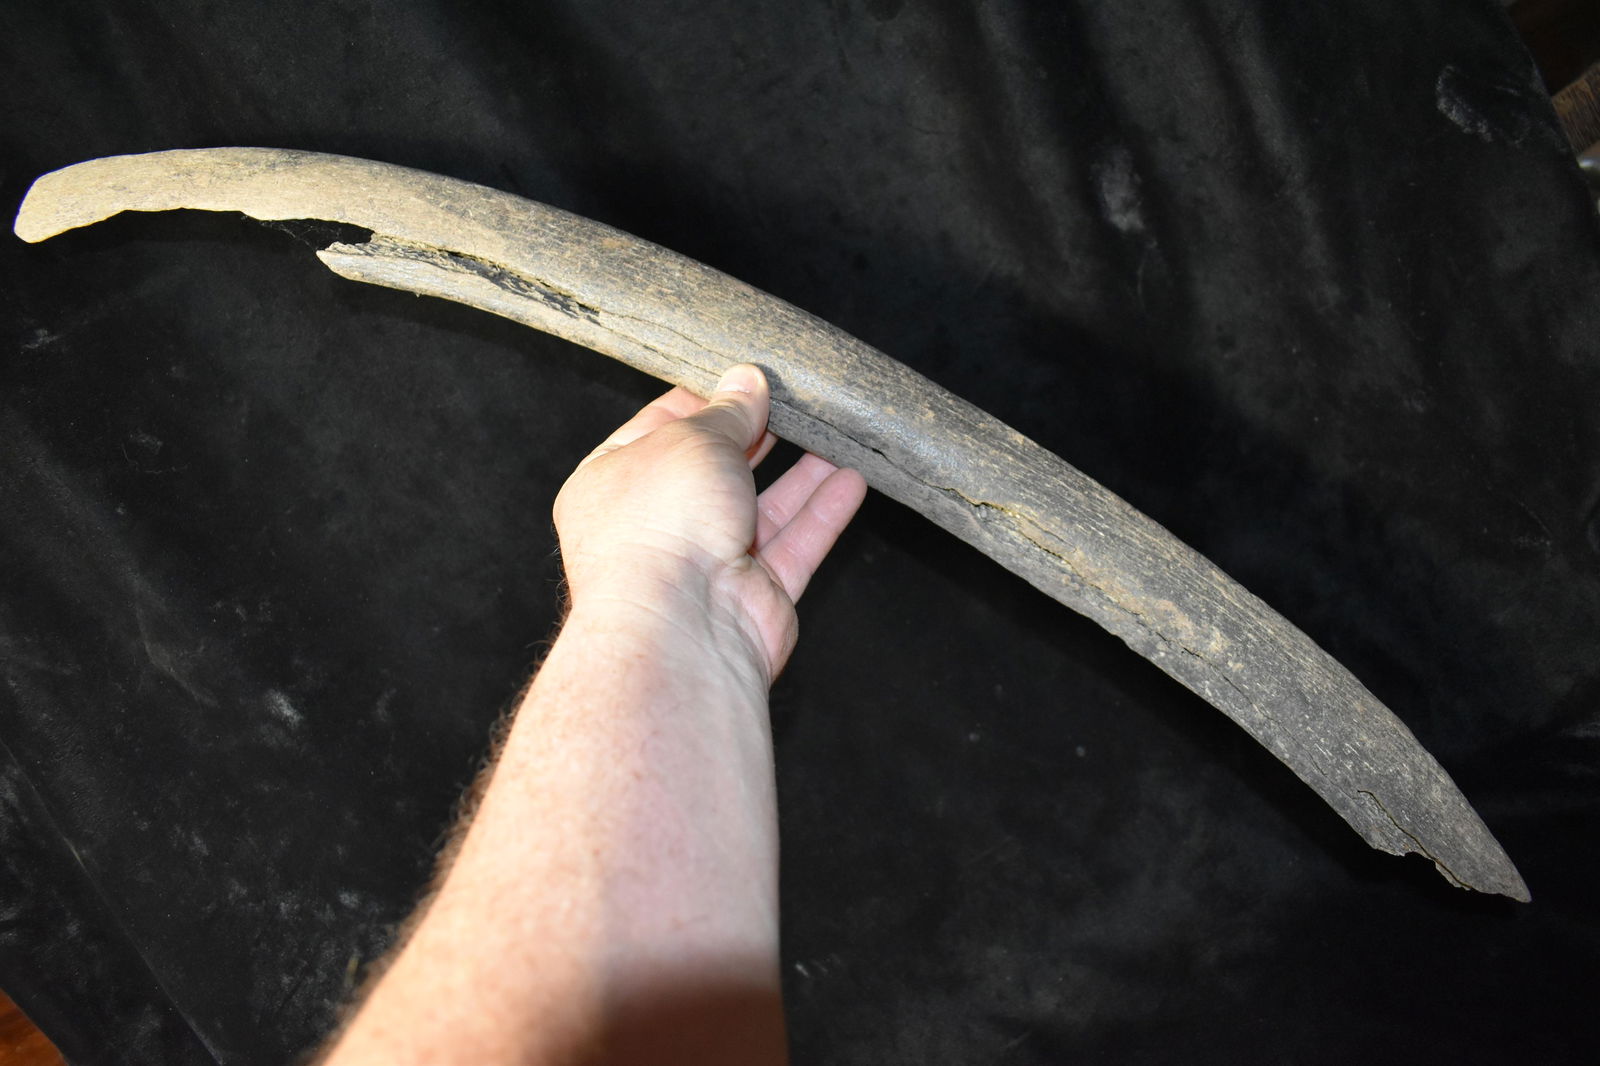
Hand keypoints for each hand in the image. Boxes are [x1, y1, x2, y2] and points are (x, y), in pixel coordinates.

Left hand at [553, 364, 866, 681]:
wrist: (679, 631)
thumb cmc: (661, 527)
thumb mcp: (694, 440)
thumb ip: (728, 411)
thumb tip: (747, 381)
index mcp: (614, 480)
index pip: (663, 426)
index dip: (708, 399)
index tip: (749, 377)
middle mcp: (656, 523)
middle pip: (715, 469)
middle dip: (758, 435)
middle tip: (798, 400)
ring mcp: (705, 563)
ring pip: (762, 509)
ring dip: (802, 473)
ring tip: (837, 433)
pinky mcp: (753, 596)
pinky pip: (793, 547)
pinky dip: (821, 514)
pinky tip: (852, 480)